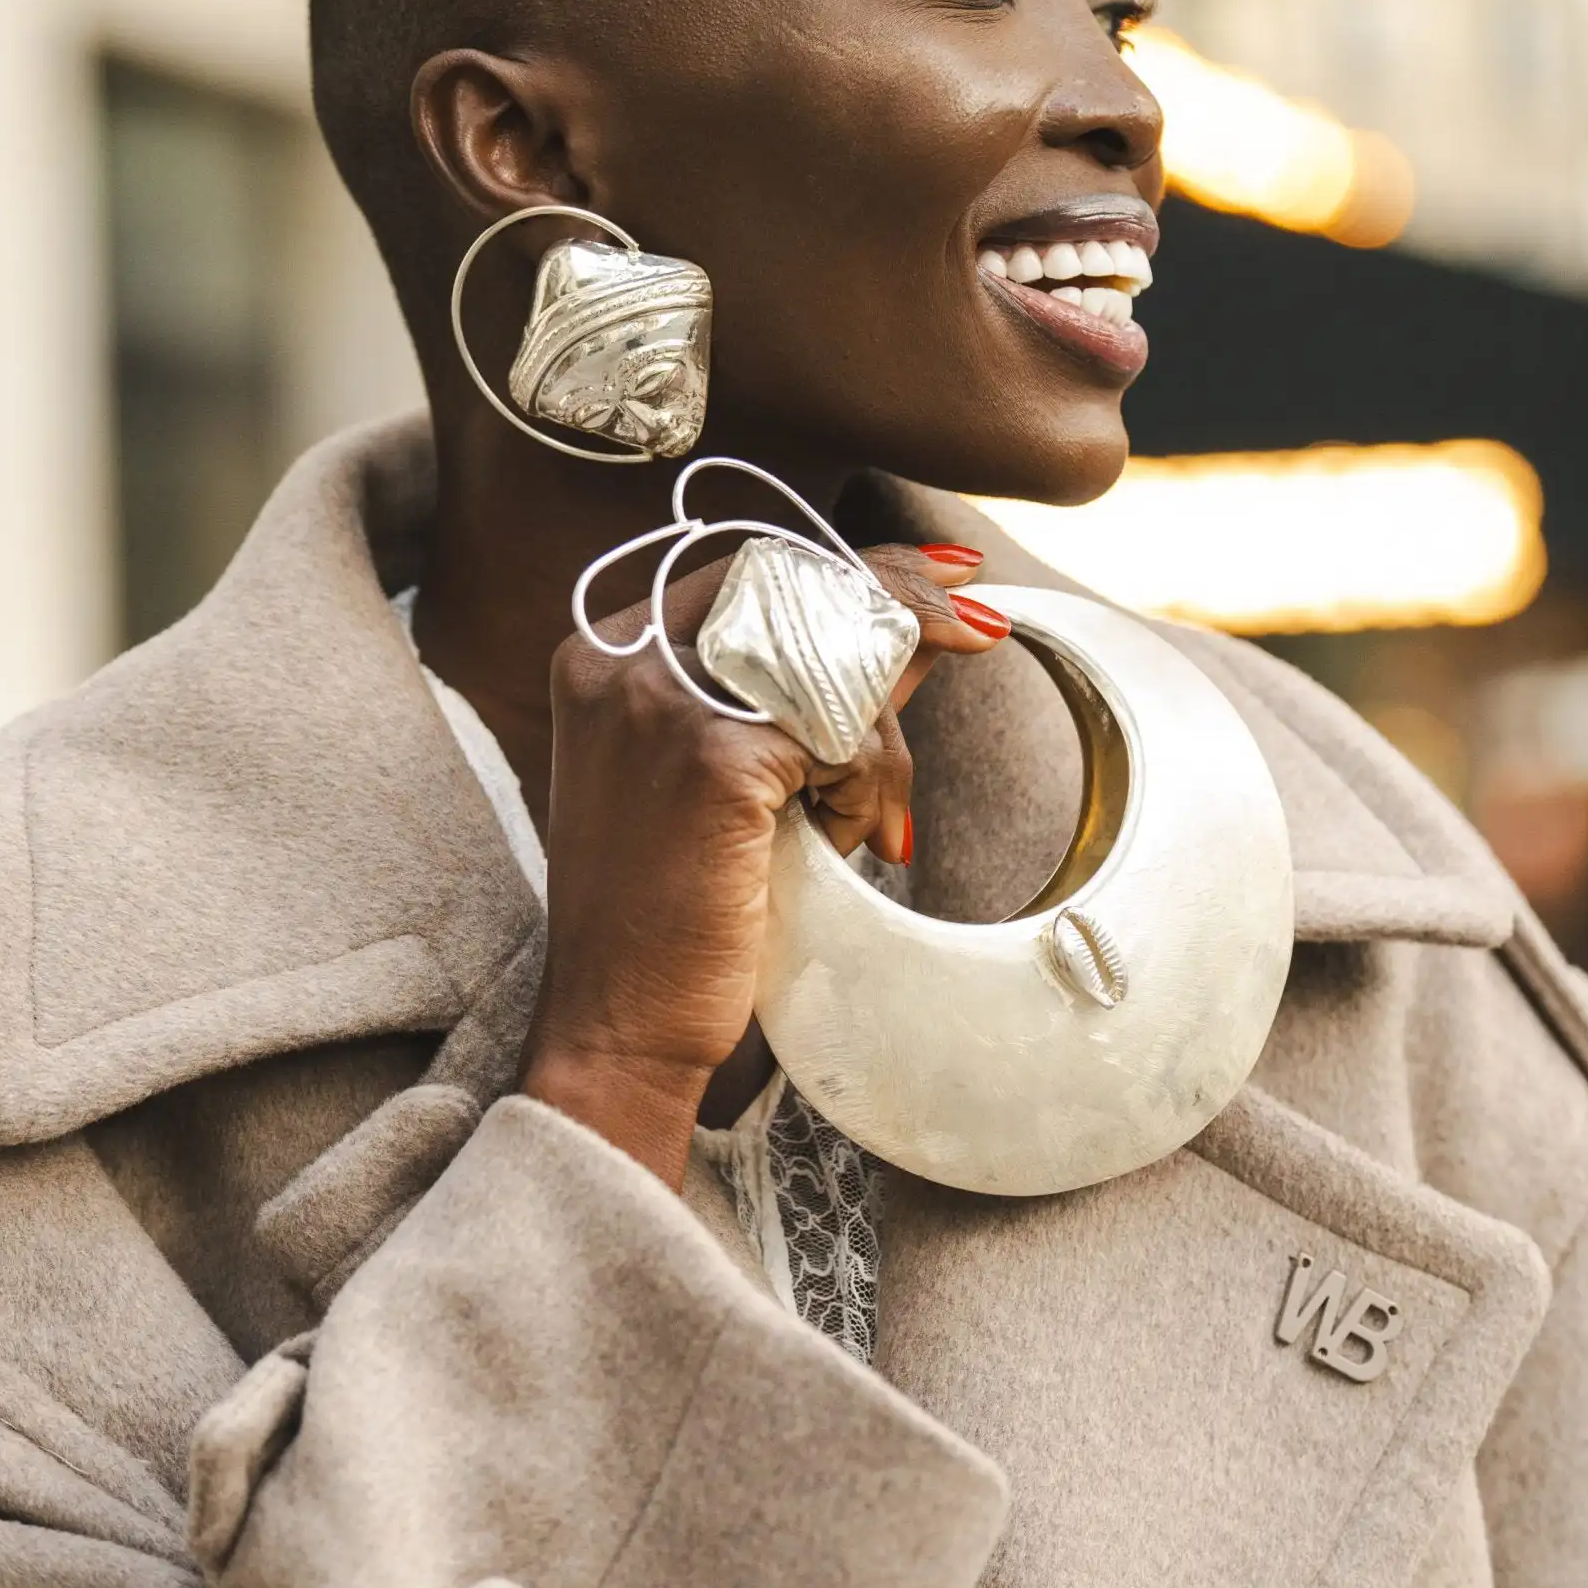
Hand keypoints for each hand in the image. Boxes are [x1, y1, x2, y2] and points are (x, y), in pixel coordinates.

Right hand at [518, 541, 1008, 1187]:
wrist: (622, 1024)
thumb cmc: (677, 912)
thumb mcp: (734, 776)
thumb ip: (802, 692)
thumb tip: (910, 626)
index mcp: (605, 652)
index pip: (752, 565)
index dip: (857, 563)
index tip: (946, 575)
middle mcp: (619, 656)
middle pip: (800, 586)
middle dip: (905, 607)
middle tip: (982, 627)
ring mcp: (658, 699)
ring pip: (833, 660)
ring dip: (877, 745)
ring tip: (863, 822)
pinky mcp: (711, 754)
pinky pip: (845, 734)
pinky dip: (868, 790)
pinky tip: (851, 843)